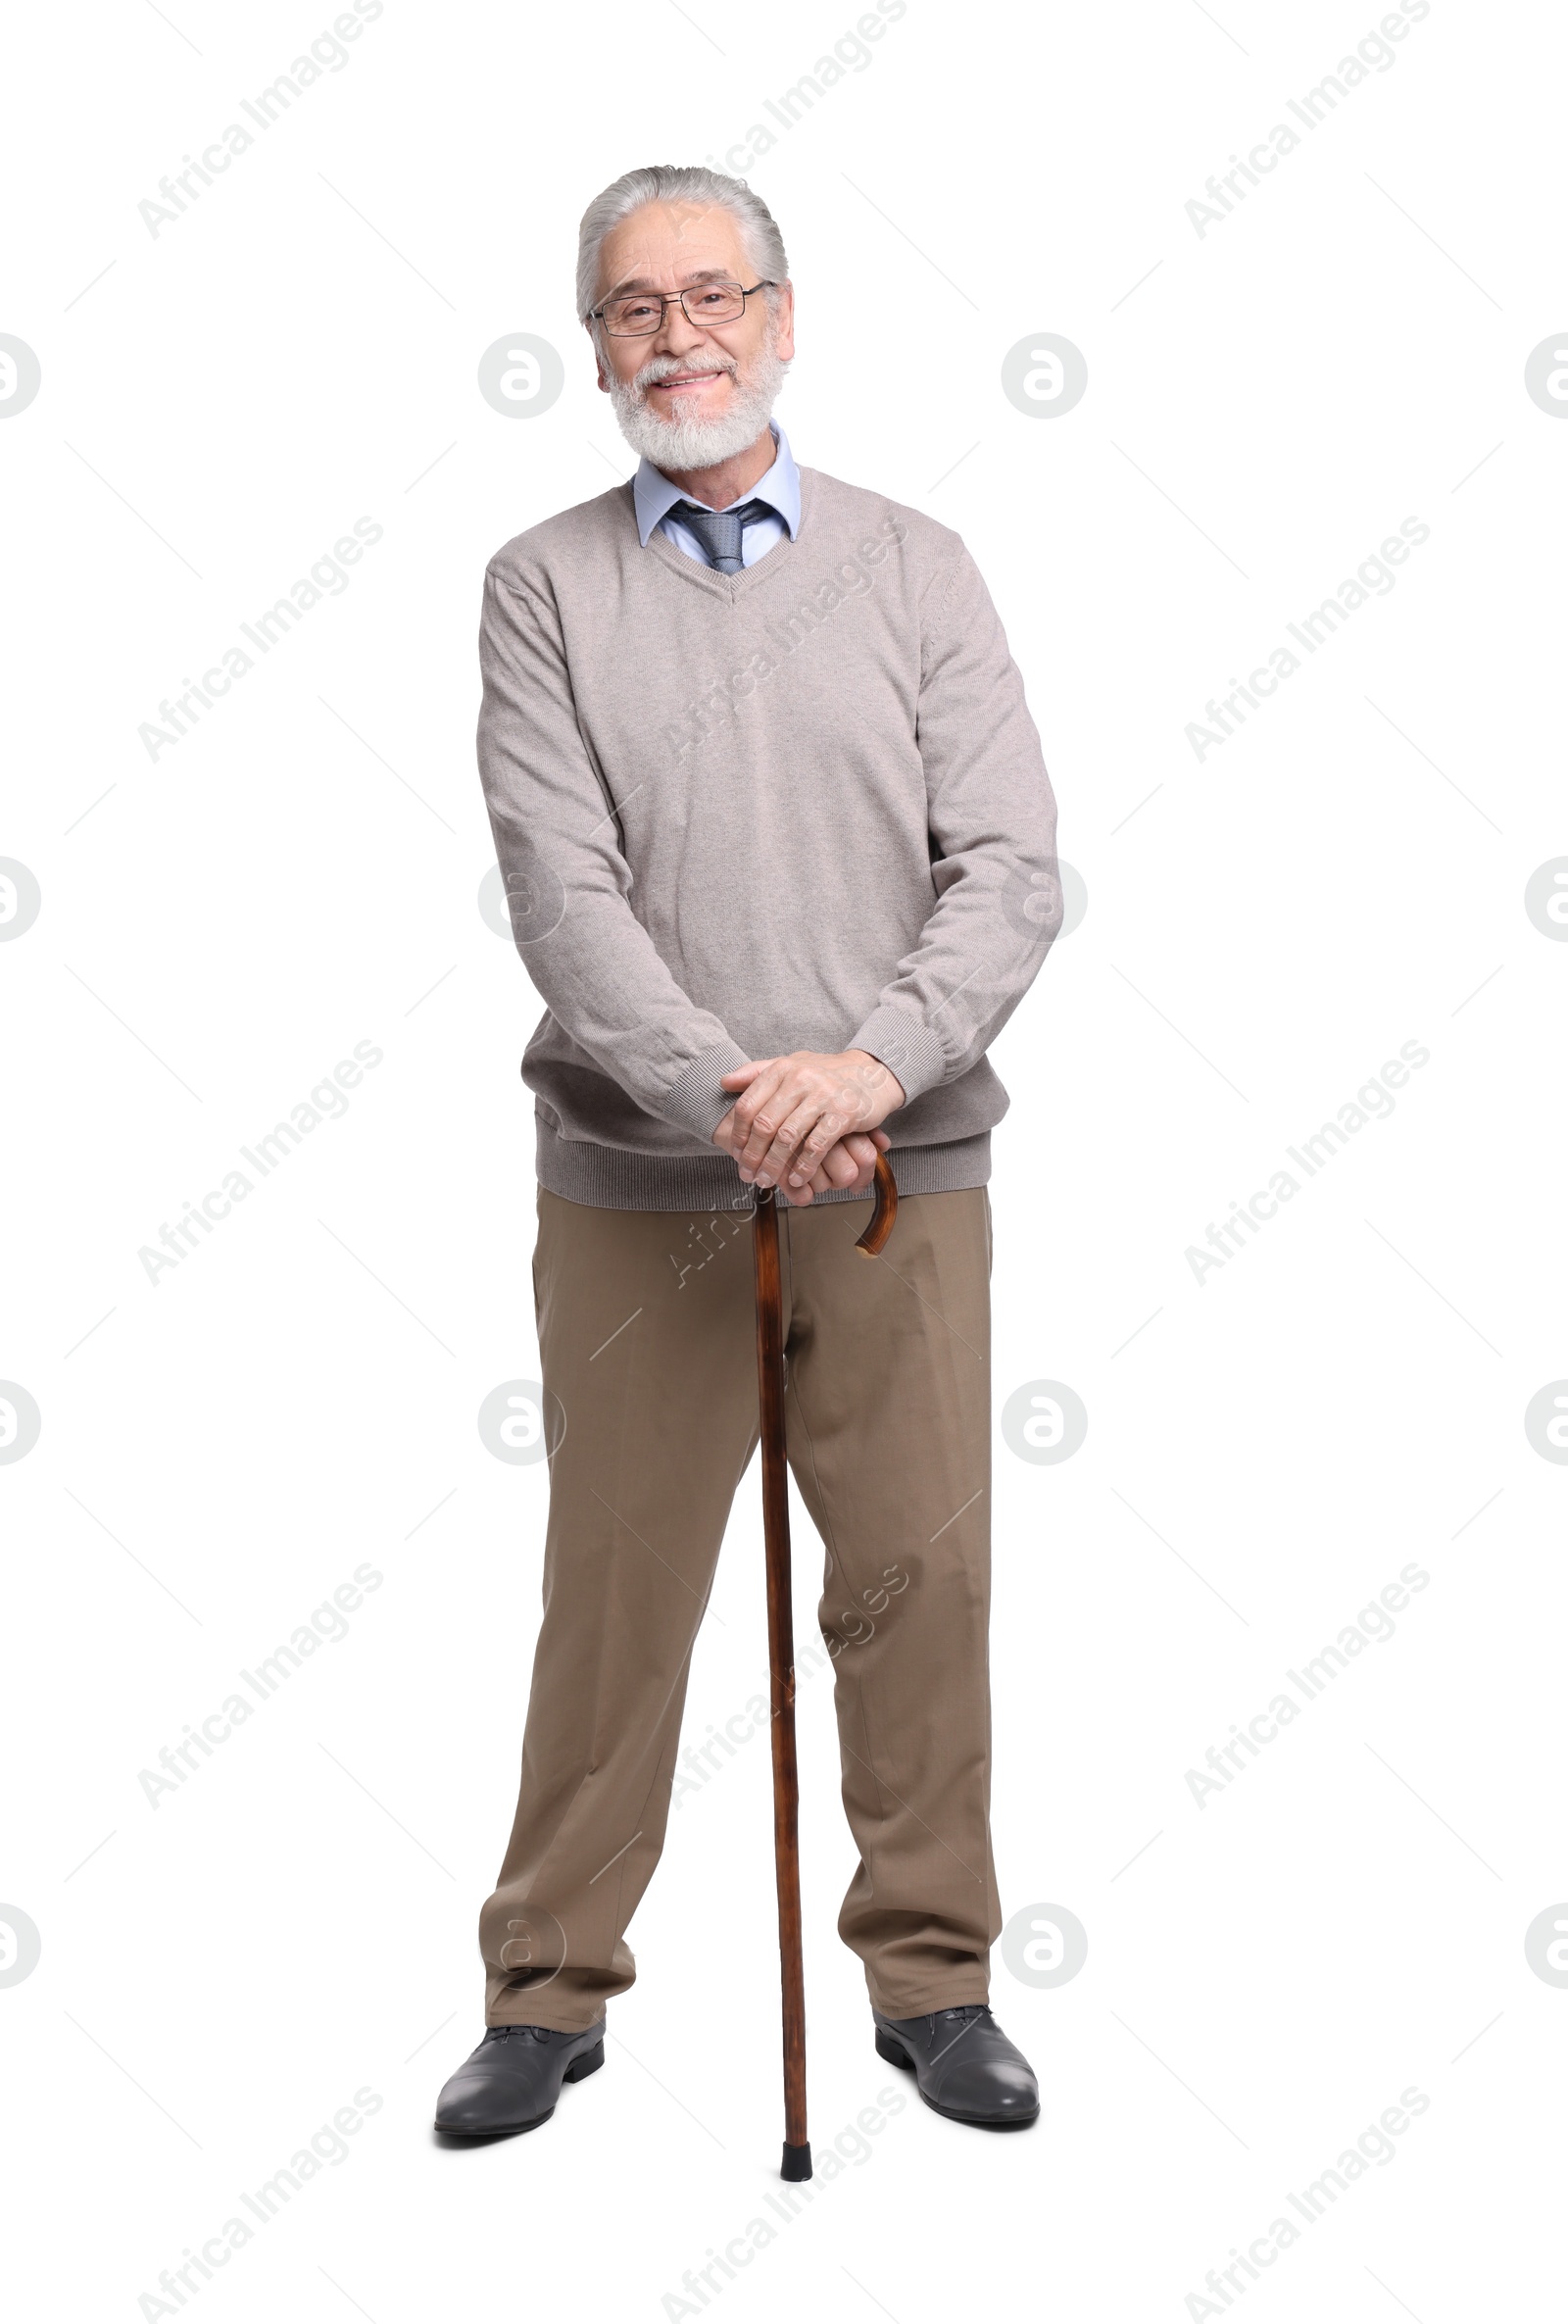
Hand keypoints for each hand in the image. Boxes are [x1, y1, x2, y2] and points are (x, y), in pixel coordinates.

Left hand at [716, 1048, 905, 1191]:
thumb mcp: (792, 1065)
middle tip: (747, 1175)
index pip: (748, 1105)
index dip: (738, 1134)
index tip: (736, 1153)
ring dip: (774, 1165)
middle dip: (752, 1156)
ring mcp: (823, 1095)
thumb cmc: (828, 1073)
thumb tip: (724, 1082)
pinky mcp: (844, 1113)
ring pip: (787, 1138)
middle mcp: (800, 1079)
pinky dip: (803, 1167)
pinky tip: (796, 1179)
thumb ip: (757, 1072)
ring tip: (767, 1181)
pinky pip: (816, 1146)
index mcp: (782, 1069)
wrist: (874, 1072)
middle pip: (764, 1125)